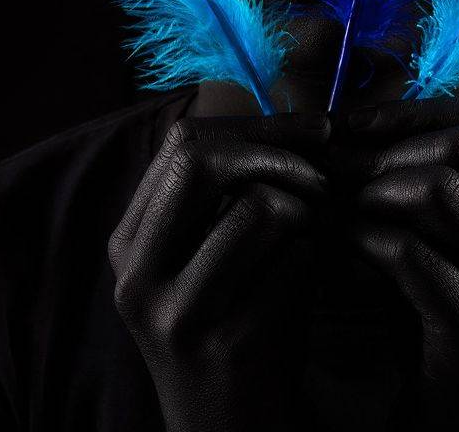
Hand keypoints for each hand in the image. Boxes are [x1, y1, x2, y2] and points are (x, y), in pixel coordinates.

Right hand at [108, 111, 330, 431]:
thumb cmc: (246, 330)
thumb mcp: (219, 259)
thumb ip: (232, 194)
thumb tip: (294, 117)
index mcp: (130, 242)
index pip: (183, 141)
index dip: (257, 124)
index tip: (315, 129)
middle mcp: (134, 273)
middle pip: (202, 157)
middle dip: (278, 151)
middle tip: (327, 168)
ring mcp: (173, 311)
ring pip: (257, 204)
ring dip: (310, 208)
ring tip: (324, 231)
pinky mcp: (223, 342)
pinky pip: (292, 260)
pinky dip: (320, 254)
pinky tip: (322, 276)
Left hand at [331, 95, 458, 431]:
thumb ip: (453, 188)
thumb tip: (372, 117)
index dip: (416, 112)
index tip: (358, 127)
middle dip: (390, 150)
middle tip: (339, 168)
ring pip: (442, 190)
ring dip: (378, 191)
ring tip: (344, 206)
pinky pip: (415, 256)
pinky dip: (368, 241)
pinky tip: (347, 247)